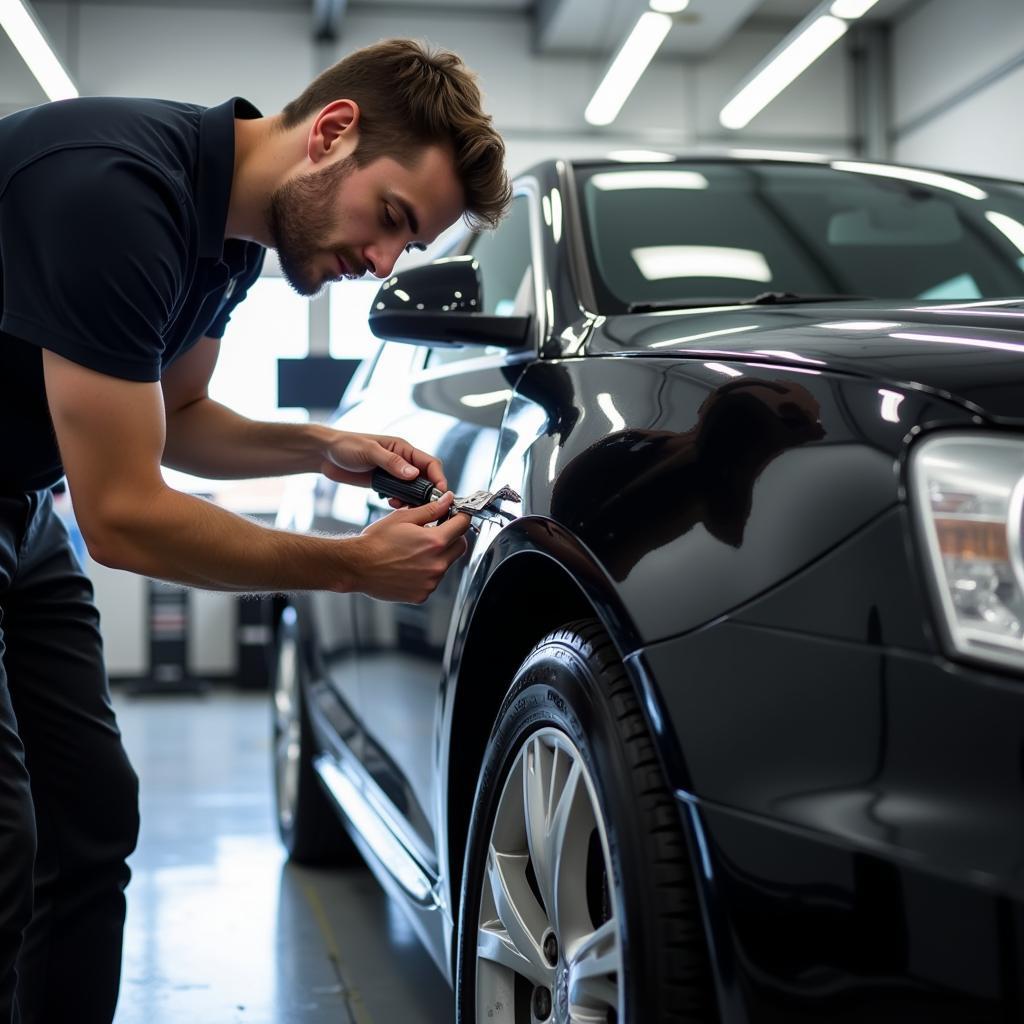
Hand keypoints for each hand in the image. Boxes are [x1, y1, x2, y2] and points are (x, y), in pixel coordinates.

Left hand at [320, 430, 447, 495]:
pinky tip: (391, 504)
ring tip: (403, 506)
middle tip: (424, 506)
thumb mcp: (370, 452)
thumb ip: (392, 463)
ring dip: (412, 500)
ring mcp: (393, 474)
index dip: (439, 478)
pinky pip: (399, 495)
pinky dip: (399, 502)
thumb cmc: (346, 446)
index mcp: (403, 449)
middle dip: (427, 493)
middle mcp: (402, 461)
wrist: (324, 455)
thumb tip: (413, 474)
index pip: (430, 463)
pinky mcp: (383, 484)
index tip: (441, 493)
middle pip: (426, 479)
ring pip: (413, 490)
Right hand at [347, 493, 470, 602]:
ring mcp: (431, 581)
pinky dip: (426, 572)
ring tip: (415, 551)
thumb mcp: (403, 518)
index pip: (462, 525)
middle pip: (460, 546)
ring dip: (438, 556)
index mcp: (434, 541)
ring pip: (447, 564)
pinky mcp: (423, 594)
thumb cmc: (375, 542)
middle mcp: (436, 564)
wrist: (357, 566)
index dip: (461, 517)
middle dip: (453, 537)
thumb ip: (430, 510)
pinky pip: (433, 580)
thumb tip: (447, 501)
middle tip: (437, 531)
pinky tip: (410, 566)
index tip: (457, 515)